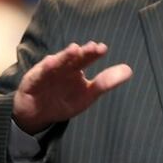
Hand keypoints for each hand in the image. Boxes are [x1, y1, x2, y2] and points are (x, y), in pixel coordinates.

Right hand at [13, 41, 132, 133]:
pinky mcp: (32, 81)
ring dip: (64, 56)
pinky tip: (50, 62)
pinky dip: (45, 68)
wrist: (37, 115)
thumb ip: (106, 83)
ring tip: (74, 50)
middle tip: (91, 47)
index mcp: (76, 68)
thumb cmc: (64, 100)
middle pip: (72, 58)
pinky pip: (39, 75)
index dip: (93, 53)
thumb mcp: (88, 95)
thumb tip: (129, 70)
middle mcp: (62, 67)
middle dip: (81, 52)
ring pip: (56, 63)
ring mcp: (47, 73)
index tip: (103, 48)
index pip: (86, 58)